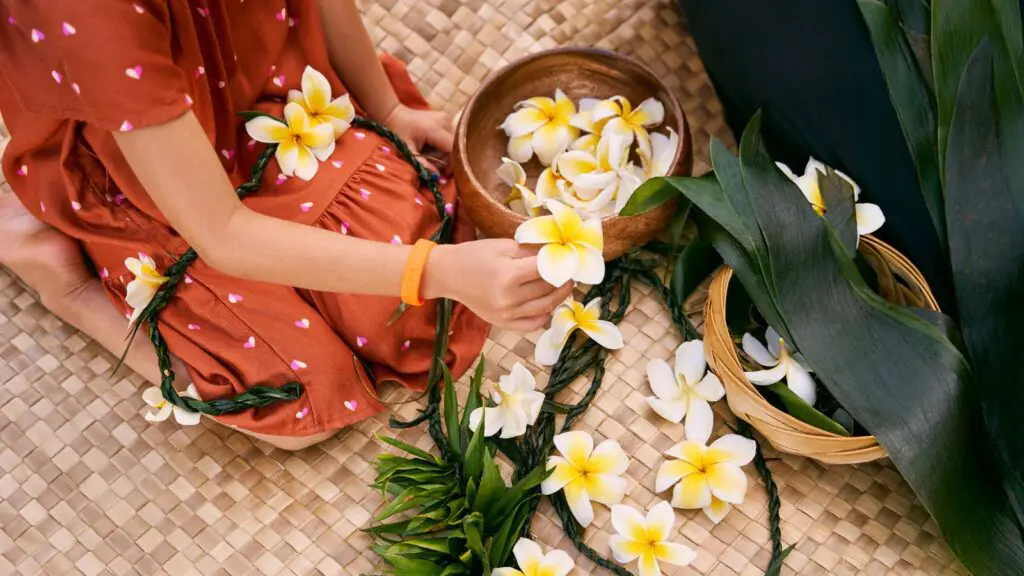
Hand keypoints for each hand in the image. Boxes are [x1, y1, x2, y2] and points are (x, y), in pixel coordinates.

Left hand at [383, 104, 452, 173]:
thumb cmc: (397, 132)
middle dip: (445, 158)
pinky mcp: (445, 118)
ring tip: (428, 153)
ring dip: (443, 151)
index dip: (452, 163)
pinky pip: (449, 136)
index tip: (444, 172)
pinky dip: (442, 144)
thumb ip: (422, 165)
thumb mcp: (407, 151)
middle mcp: (444, 121)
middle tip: (432, 164)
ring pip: (453, 142)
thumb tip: (436, 177)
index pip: (453, 148)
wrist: (393, 114)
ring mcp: (445, 118)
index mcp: (435, 129)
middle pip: (454, 146)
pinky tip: (431, 145)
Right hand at [423, 239, 573, 330]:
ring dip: (560, 296)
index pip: (545, 270)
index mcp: (508, 276)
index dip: (561, 263)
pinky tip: (549, 303)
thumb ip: (531, 251)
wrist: (450, 274)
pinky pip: (532, 324)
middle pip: (547, 289)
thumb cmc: (475, 256)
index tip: (569, 257)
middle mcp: (509, 298)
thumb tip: (556, 253)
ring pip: (545, 307)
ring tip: (566, 285)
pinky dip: (545, 314)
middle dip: (563, 278)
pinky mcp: (503, 323)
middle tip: (571, 270)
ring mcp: (506, 314)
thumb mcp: (503, 246)